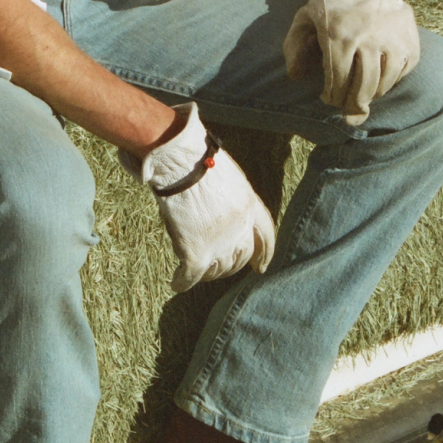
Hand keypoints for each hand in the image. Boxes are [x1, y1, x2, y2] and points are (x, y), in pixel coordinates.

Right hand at [120, 102, 274, 291]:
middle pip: (240, 256)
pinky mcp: (197, 253)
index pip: (265, 235)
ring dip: (207, 271)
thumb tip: (216, 210)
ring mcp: (220, 244)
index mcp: (250, 205)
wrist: (180, 162)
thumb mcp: (226, 177)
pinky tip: (177, 283)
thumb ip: (229, 198)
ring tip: (194, 269)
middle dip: (230, 265)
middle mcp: (240, 229)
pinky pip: (191, 276)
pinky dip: (182, 282)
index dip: (264, 254)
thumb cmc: (196, 159)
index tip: (260, 267)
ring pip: (217, 269)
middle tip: (216, 266)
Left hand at [284, 0, 419, 124]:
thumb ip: (294, 46)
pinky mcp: (409, 41)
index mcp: (338, 36)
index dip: (332, 97)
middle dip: (351, 103)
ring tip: (361, 96)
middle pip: (362, 87)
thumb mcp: (305, 17)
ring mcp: (391, 40)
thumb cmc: (330, 3)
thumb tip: (295, 76)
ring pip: (383, 83)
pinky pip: (402, 72)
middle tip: (346, 109)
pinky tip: (379, 81)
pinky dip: (390, 81)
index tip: (328, 99)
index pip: (338, 81)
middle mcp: (367, 40)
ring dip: (371, 95)